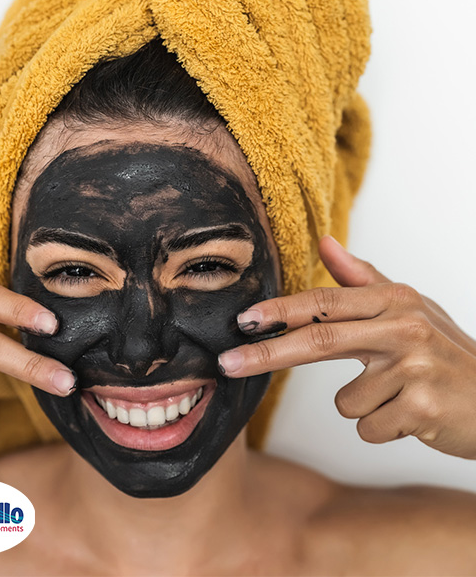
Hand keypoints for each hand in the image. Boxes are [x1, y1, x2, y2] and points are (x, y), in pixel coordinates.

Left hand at [218, 235, 475, 459]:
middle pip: (319, 340)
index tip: (243, 321)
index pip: (325, 301)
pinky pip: (367, 427)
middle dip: (266, 354)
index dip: (280, 311)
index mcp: (396, 300)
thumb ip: (363, 278)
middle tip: (227, 363)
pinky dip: (381, 428)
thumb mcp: (410, 308)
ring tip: (398, 396)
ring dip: (362, 405)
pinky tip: (411, 416)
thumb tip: (324, 243)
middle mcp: (404, 327)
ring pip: (345, 400)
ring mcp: (414, 368)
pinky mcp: (421, 408)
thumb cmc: (445, 353)